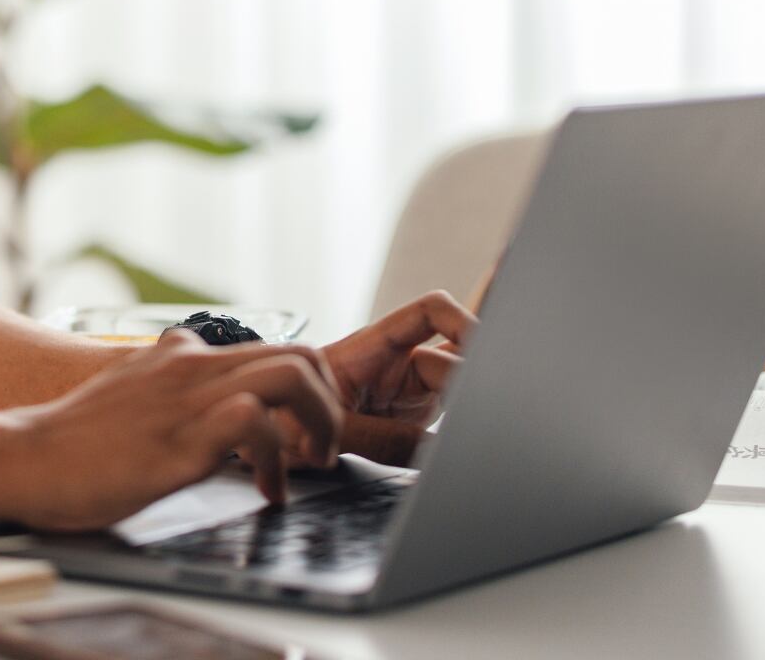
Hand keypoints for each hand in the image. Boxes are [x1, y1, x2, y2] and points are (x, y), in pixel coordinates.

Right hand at [0, 329, 344, 530]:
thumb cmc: (72, 441)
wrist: (24, 457)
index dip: (307, 391)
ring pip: (291, 373)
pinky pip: (256, 421)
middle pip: (300, 352)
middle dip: (330, 403)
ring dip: (320, 420)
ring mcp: (189, 397)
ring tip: (311, 464)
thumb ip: (163, 380)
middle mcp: (192, 365)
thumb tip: (187, 379)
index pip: (273, 347)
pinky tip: (266, 490)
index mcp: (181, 356)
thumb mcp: (127, 392)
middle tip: (321, 450)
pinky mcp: (182, 436)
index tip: (304, 435)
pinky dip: (279, 458)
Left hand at [279, 290, 478, 467]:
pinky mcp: (414, 417)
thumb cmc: (284, 416)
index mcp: (373, 348)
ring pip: (460, 381)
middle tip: (496, 397)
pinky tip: (493, 418)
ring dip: (477, 395)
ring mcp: (409, 390)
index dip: (462, 321)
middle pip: (455, 355)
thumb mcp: (328, 429)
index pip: (429, 313)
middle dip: (476, 372)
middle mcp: (398, 363)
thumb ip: (381, 439)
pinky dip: (471, 415)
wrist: (267, 437)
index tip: (483, 348)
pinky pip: (452, 410)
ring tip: (498, 410)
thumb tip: (433, 452)